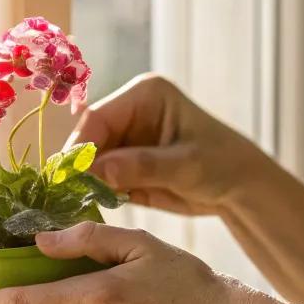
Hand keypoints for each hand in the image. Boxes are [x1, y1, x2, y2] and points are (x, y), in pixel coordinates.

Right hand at [69, 73, 270, 217]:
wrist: (239, 188)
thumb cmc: (221, 165)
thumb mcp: (186, 166)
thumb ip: (143, 166)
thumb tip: (99, 170)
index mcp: (144, 95)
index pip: (99, 117)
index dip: (80, 146)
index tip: (68, 176)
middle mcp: (129, 112)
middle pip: (89, 138)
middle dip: (78, 167)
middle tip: (64, 196)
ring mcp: (125, 139)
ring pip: (89, 160)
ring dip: (82, 182)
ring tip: (71, 205)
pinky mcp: (125, 164)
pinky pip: (99, 178)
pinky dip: (93, 193)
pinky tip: (87, 207)